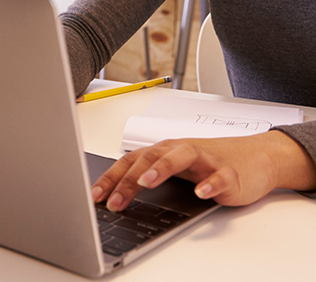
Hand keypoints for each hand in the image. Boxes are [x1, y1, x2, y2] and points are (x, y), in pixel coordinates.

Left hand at [91, 131, 315, 210]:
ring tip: (145, 183)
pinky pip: (218, 177)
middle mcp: (180, 151)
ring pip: (179, 158)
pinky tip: (201, 193)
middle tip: (114, 199)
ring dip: (161, 169)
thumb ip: (152, 178)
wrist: (255, 156)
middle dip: (128, 180)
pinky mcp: (228, 172)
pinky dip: (209, 184)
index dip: (111, 177)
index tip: (96, 195)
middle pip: (149, 159)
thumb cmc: (210, 162)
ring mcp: (204, 160)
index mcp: (164, 150)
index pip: (131, 161)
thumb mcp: (176, 167)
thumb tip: (118, 196)